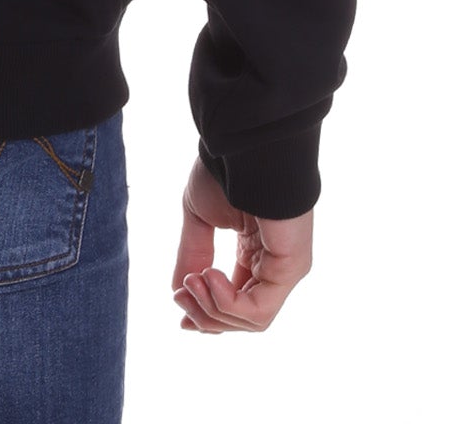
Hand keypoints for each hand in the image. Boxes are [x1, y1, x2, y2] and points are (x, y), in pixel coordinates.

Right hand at [172, 153, 312, 331]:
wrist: (242, 147)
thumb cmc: (225, 171)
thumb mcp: (199, 219)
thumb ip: (192, 256)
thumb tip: (178, 292)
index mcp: (254, 253)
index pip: (235, 301)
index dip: (206, 311)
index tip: (177, 304)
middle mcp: (273, 266)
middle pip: (241, 318)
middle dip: (204, 314)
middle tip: (180, 295)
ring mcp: (285, 270)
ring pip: (251, 321)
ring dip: (212, 310)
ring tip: (194, 280)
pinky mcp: (291, 268)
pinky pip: (259, 310)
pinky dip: (227, 303)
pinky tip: (209, 276)